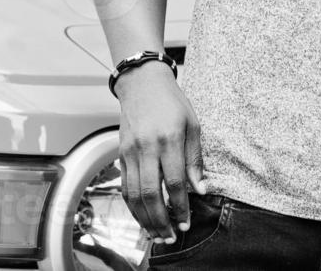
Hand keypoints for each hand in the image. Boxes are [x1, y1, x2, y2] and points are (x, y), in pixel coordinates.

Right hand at [115, 63, 207, 244]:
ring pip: (133, 194)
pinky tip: (142, 217)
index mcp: (168, 139)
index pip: (174, 182)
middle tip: (170, 236)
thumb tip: (199, 189)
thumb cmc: (171, 103)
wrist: (142, 84)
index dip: (181, 207)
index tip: (186, 222)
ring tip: (157, 234)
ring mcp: (130, 152)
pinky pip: (124, 186)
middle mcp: (146, 147)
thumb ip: (194, 159)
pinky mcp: (121, 154)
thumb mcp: (192, 125)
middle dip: (161, 220)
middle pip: (150, 193)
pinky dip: (132, 206)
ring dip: (145, 219)